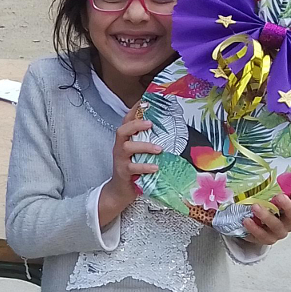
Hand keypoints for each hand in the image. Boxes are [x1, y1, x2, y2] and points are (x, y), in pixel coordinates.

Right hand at [99, 104, 162, 222]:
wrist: (120, 191)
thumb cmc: (134, 170)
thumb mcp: (140, 153)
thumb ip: (149, 142)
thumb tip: (170, 131)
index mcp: (125, 140)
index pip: (127, 120)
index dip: (135, 110)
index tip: (145, 100)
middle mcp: (120, 147)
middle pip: (122, 130)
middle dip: (135, 124)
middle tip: (150, 123)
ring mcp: (120, 160)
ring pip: (127, 148)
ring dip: (144, 146)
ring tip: (159, 149)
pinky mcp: (123, 172)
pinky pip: (133, 168)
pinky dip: (144, 166)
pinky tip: (155, 167)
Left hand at [242, 189, 290, 246]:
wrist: (257, 222)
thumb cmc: (270, 204)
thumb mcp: (276, 192)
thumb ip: (284, 184)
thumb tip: (290, 173)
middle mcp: (290, 222)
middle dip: (287, 206)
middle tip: (278, 196)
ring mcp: (279, 232)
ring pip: (276, 227)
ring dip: (266, 216)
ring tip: (255, 206)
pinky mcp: (266, 239)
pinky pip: (261, 236)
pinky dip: (254, 228)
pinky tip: (247, 220)